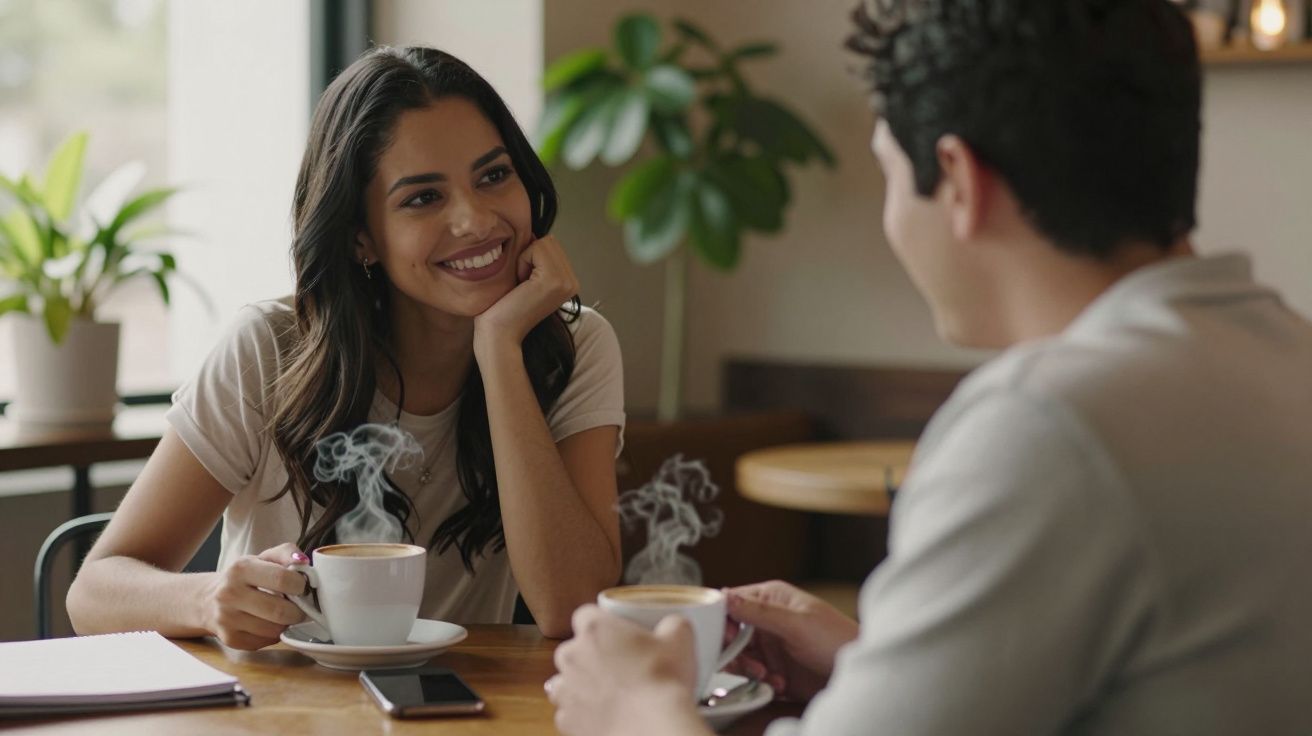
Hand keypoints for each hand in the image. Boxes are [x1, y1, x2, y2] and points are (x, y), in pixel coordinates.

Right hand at [200, 543, 307, 649]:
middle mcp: (230, 594)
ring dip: (287, 624)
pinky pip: (266, 641)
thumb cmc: (244, 577)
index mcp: (241, 569)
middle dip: (298, 610)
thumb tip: (304, 561)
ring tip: (284, 613)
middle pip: (280, 610)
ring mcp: (227, 619)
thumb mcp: (262, 558)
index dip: (300, 585)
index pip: (282, 579)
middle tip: (300, 606)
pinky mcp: (230, 639)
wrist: (208, 599)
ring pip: (274, 630)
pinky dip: (274, 635)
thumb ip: (286, 553)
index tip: (302, 587)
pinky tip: (269, 623)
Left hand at [473, 235, 578, 357]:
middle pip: (549, 241)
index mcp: (568, 282)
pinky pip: (536, 248)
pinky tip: (520, 284)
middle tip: (521, 284)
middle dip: (529, 255)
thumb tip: (534, 233)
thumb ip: (535, 257)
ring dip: (525, 258)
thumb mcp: (525, 277)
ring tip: (521, 285)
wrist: (500, 334)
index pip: (551, 245)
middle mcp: (573, 282)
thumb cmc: (504, 307)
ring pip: (544, 242)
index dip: (530, 257)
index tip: (523, 284)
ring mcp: (567, 282)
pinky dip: (522, 261)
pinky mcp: (555, 280)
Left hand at [547, 605, 706, 735]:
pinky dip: (582, 714)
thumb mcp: (680, 638)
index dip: (602, 624)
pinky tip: (604, 715)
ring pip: (565, 681)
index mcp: (594, 629)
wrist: (653, 727)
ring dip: (581, 685)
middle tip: (620, 666)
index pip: (586, 615)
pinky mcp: (567, 719)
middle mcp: (572, 655)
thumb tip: (673, 625)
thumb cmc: (663, 681)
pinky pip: (568, 712)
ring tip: (610, 694)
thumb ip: (672, 624)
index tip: (617, 635)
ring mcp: (565, 689)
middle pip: (573, 648)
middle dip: (590, 655)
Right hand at [722, 580, 859, 700]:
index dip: (724, 620)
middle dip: (735, 651)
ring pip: (738, 656)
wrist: (857, 675)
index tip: (728, 638)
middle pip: (730, 632)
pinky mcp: (773, 668)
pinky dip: (759, 682)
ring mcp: (769, 644)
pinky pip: (751, 675)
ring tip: (766, 676)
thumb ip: (759, 611)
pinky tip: (778, 684)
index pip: (732, 602)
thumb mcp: (796, 623)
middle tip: (750, 663)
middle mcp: (767, 620)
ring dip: (748, 669)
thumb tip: (726, 596)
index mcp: (771, 598)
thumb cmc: (838, 640)